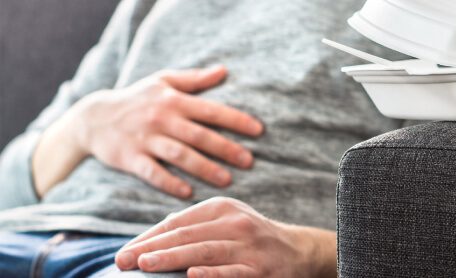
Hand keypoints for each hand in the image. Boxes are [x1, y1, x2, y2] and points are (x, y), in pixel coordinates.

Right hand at [32, 65, 263, 197]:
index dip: (235, 120)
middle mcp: (161, 119)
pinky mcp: (131, 158)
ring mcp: (146, 139)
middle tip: (249, 161)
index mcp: (173, 100)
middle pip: (199, 135)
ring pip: (179, 155)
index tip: (258, 131)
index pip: (211, 110)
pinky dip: (169, 183)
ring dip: (204, 168)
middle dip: (226, 148)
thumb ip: (195, 79)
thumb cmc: (136, 98)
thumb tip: (224, 70)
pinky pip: (153, 173)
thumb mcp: (162, 82)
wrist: (92, 117)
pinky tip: (188, 193)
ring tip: (227, 180)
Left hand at [115, 197, 337, 277]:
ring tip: (146, 264)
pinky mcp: (261, 269)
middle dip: (151, 248)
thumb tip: (153, 236)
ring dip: (173, 258)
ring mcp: (249, 247)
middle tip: (123, 261)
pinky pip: (233, 272)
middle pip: (186, 235)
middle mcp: (235, 223)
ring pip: (205, 252)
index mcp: (221, 208)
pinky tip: (192, 276)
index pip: (177, 223)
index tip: (124, 253)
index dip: (148, 238)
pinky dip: (213, 274)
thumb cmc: (251, 239)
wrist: (299, 251)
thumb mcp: (226, 222)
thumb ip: (194, 227)